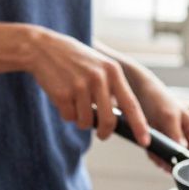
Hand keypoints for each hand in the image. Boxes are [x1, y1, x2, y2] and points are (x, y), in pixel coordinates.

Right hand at [22, 27, 150, 144]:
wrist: (42, 48)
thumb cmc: (73, 59)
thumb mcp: (98, 65)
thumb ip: (111, 87)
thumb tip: (120, 117)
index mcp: (112, 71)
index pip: (131, 104)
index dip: (139, 125)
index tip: (145, 141)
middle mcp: (98, 78)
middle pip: (108, 120)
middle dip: (105, 132)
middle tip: (102, 135)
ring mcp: (79, 86)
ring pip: (86, 121)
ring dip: (80, 120)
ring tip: (74, 103)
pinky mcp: (62, 94)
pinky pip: (69, 117)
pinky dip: (66, 113)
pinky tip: (62, 97)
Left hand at [127, 68, 188, 169]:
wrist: (135, 89)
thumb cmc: (156, 97)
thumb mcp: (167, 114)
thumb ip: (175, 133)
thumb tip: (183, 150)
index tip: (187, 170)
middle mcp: (183, 134)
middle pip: (186, 158)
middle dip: (177, 164)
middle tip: (168, 166)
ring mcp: (170, 138)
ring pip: (171, 159)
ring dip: (164, 161)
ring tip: (158, 158)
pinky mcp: (157, 141)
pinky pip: (158, 155)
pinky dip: (154, 157)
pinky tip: (151, 154)